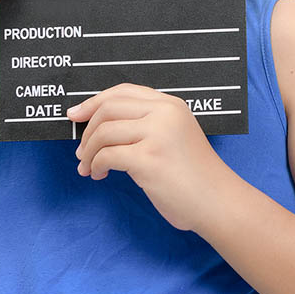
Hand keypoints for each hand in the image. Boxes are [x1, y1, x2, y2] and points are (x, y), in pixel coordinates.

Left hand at [69, 82, 229, 231]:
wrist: (217, 201)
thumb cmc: (193, 175)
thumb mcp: (173, 136)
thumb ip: (146, 124)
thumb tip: (100, 125)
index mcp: (170, 104)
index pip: (123, 91)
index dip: (94, 101)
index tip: (76, 114)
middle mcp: (164, 113)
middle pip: (109, 108)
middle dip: (87, 129)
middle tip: (79, 150)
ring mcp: (157, 134)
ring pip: (104, 132)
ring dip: (88, 151)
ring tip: (87, 166)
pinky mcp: (149, 158)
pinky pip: (107, 155)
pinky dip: (96, 165)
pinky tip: (99, 174)